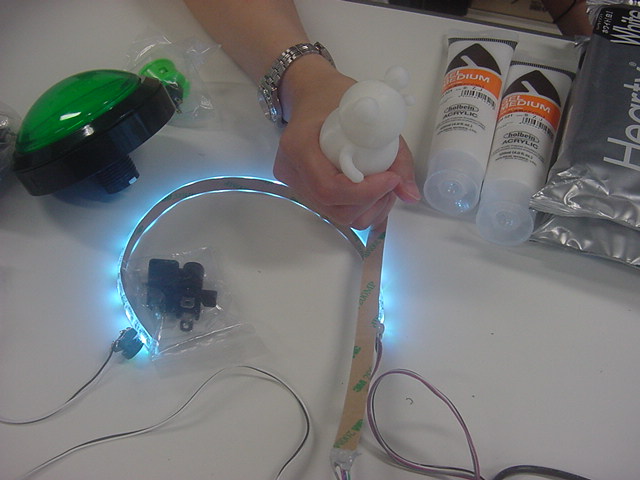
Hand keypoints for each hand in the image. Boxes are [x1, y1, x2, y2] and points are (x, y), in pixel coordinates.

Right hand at [274, 57, 420, 229]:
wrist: (310, 95)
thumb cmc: (335, 97)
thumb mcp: (369, 113)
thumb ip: (396, 154)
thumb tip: (410, 195)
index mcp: (299, 146)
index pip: (330, 188)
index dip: (365, 192)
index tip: (391, 178)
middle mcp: (292, 172)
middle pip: (335, 209)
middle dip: (372, 202)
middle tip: (392, 181)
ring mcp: (296, 185)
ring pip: (338, 217)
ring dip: (370, 208)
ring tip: (385, 186)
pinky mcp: (306, 192)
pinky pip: (336, 213)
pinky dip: (361, 209)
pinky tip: (374, 194)